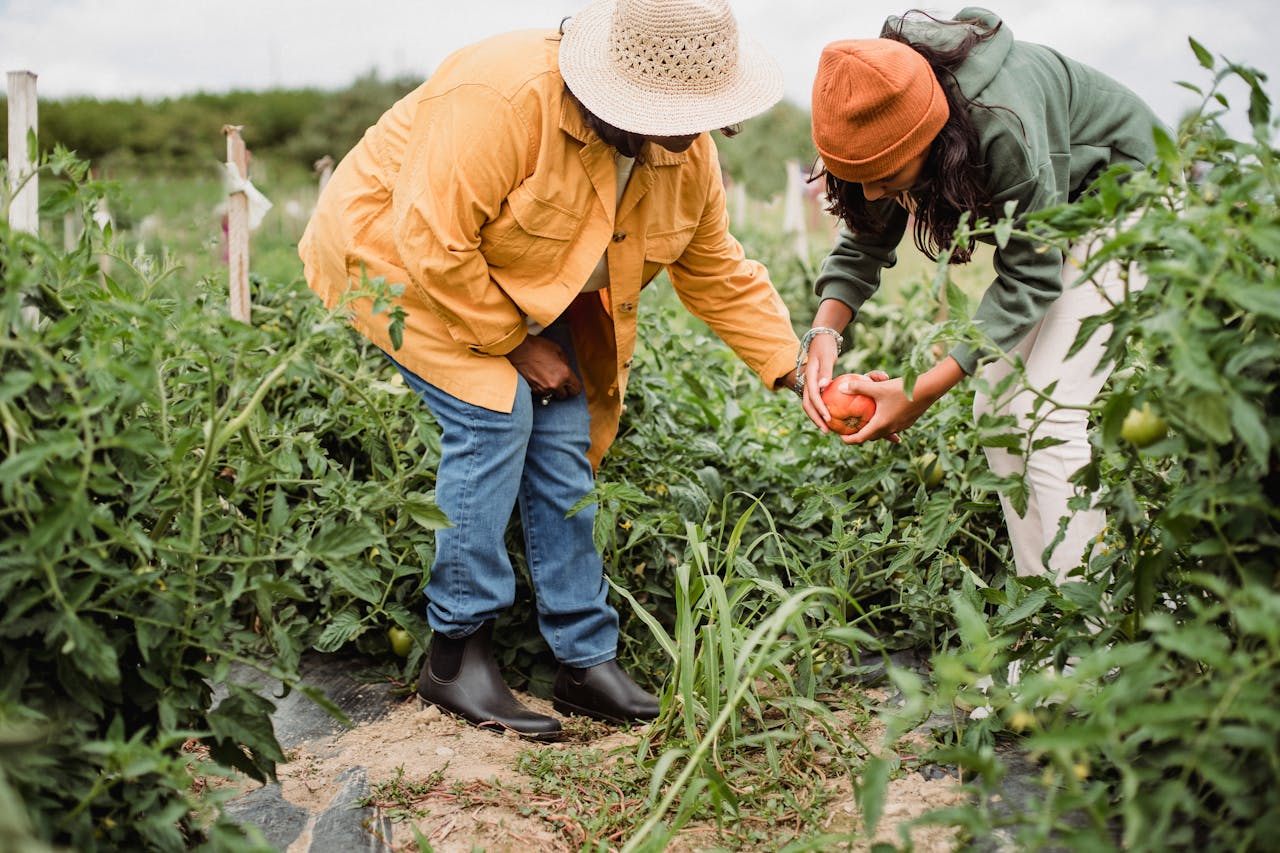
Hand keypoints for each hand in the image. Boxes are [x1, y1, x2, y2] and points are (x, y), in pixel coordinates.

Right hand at [506, 336, 581, 400]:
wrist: (518, 349)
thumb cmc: (538, 347)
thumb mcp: (558, 350)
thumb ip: (565, 362)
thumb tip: (567, 370)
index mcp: (564, 374)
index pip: (576, 390)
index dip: (574, 387)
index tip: (571, 384)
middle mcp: (555, 384)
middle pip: (564, 396)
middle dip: (563, 389)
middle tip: (558, 381)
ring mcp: (543, 389)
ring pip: (552, 395)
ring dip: (551, 389)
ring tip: (546, 376)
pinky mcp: (533, 390)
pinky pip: (542, 393)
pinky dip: (542, 388)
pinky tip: (538, 377)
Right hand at [799, 334, 839, 432]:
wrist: (820, 339)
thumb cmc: (826, 347)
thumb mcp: (827, 357)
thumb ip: (825, 371)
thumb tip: (824, 386)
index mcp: (809, 377)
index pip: (812, 397)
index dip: (819, 409)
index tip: (828, 419)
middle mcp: (807, 383)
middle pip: (807, 405)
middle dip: (816, 419)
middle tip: (826, 431)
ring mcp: (809, 385)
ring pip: (810, 405)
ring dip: (817, 417)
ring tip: (827, 428)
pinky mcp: (814, 386)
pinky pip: (816, 401)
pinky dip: (821, 410)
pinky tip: (832, 417)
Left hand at [834, 357, 965, 443]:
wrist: (928, 390)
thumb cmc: (901, 389)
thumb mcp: (878, 388)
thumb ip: (858, 387)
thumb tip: (841, 387)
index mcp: (881, 424)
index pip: (860, 438)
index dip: (849, 440)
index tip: (841, 437)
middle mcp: (891, 428)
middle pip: (871, 437)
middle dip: (860, 435)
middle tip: (851, 428)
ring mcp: (901, 426)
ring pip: (883, 432)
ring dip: (874, 429)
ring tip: (866, 422)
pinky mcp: (908, 422)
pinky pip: (893, 426)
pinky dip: (885, 424)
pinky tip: (884, 415)